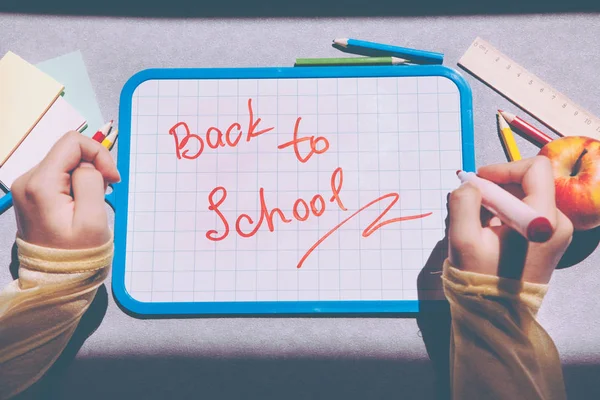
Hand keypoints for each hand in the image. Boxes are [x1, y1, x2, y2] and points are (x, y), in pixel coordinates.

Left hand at [11, 131, 120, 248]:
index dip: (98, 154)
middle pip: (68, 152)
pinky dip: (75, 185)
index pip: (72, 143)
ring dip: (84, 178)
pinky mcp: (31, 194)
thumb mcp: (93, 219)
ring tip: (91, 203)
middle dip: (92, 168)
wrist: (55, 279)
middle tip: (103, 195)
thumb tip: (88, 165)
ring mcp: (26, 187)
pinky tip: (80, 205)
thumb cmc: (77, 253)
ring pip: (65, 164)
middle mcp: (27, 180)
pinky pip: (58, 176)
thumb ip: (92, 181)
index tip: (112, 179)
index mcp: (40, 183)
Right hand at [447, 156, 572, 283]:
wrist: (496, 314)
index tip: (479, 181)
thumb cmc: (481, 278)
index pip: (534, 169)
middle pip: (529, 183)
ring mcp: (556, 233)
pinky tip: (488, 231)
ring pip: (525, 198)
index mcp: (544, 219)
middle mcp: (558, 223)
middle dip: (497, 187)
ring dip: (498, 202)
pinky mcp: (549, 241)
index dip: (503, 169)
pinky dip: (505, 214)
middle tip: (472, 202)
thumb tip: (471, 184)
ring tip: (477, 221)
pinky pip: (527, 213)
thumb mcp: (463, 238)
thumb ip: (464, 201)